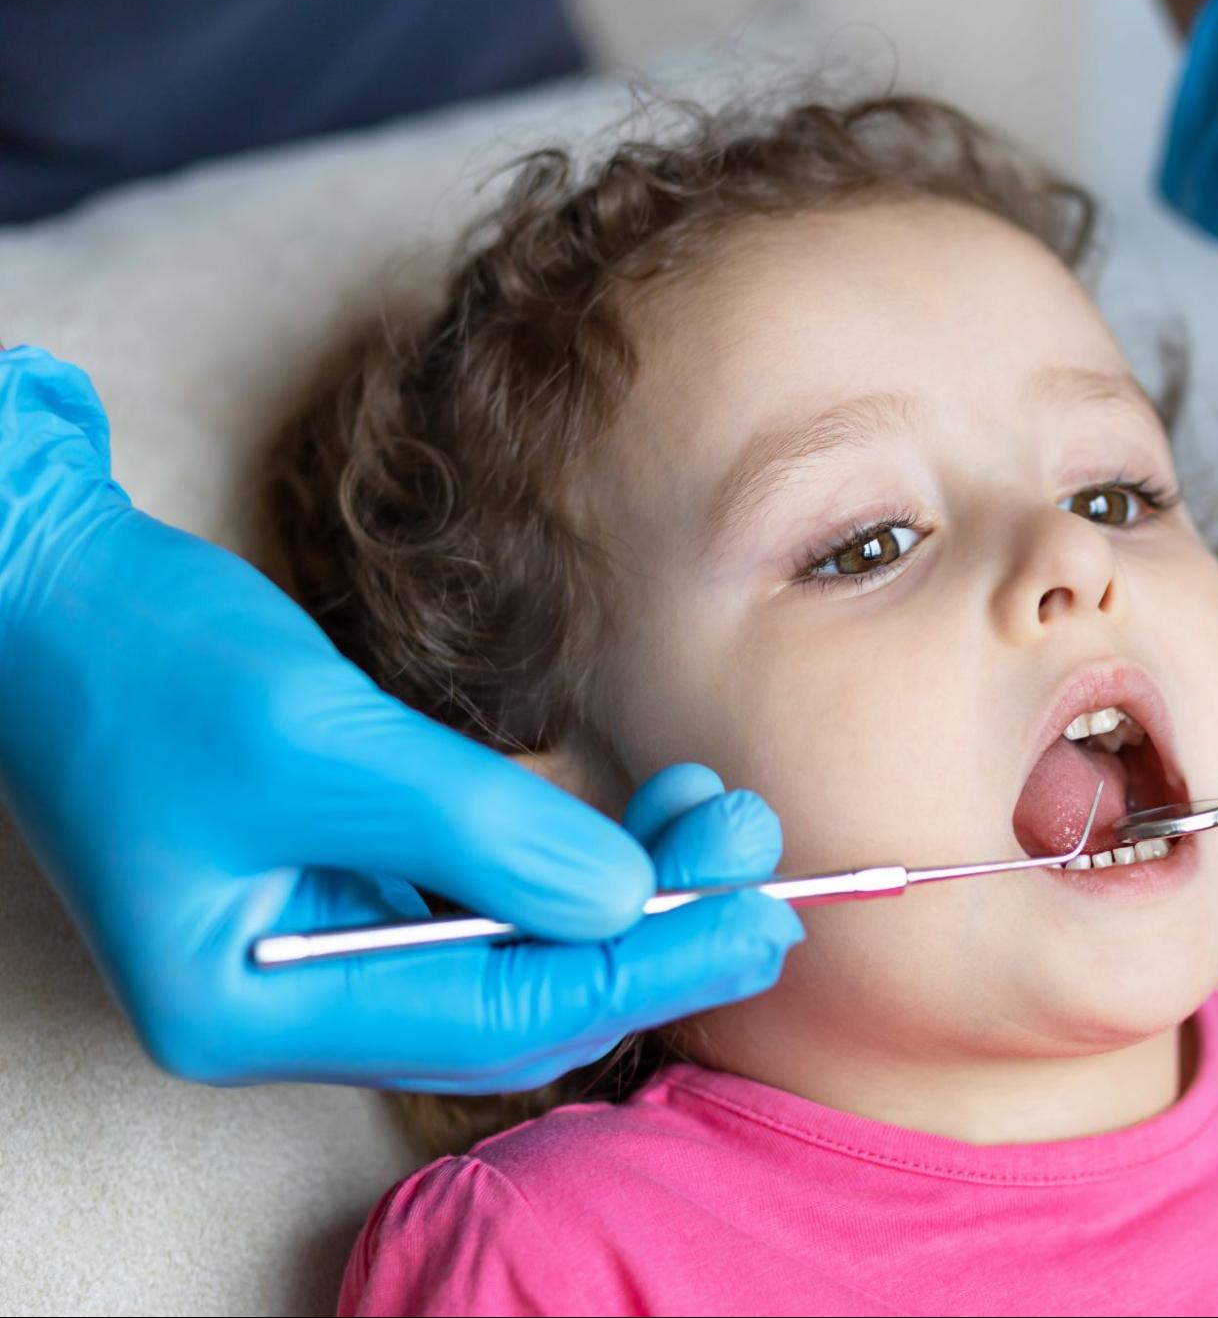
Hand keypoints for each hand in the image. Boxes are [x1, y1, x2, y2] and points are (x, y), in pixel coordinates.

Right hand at [0, 346, 801, 1089]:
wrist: (42, 581)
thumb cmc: (142, 657)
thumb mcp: (316, 740)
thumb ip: (474, 826)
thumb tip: (630, 897)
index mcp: (246, 1005)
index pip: (491, 1014)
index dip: (640, 969)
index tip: (761, 923)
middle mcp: (283, 997)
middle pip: (511, 999)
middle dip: (647, 933)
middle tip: (767, 866)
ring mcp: (310, 940)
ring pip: (508, 947)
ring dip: (620, 889)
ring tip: (723, 815)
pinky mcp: (336, 878)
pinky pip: (478, 895)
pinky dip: (561, 855)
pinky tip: (640, 809)